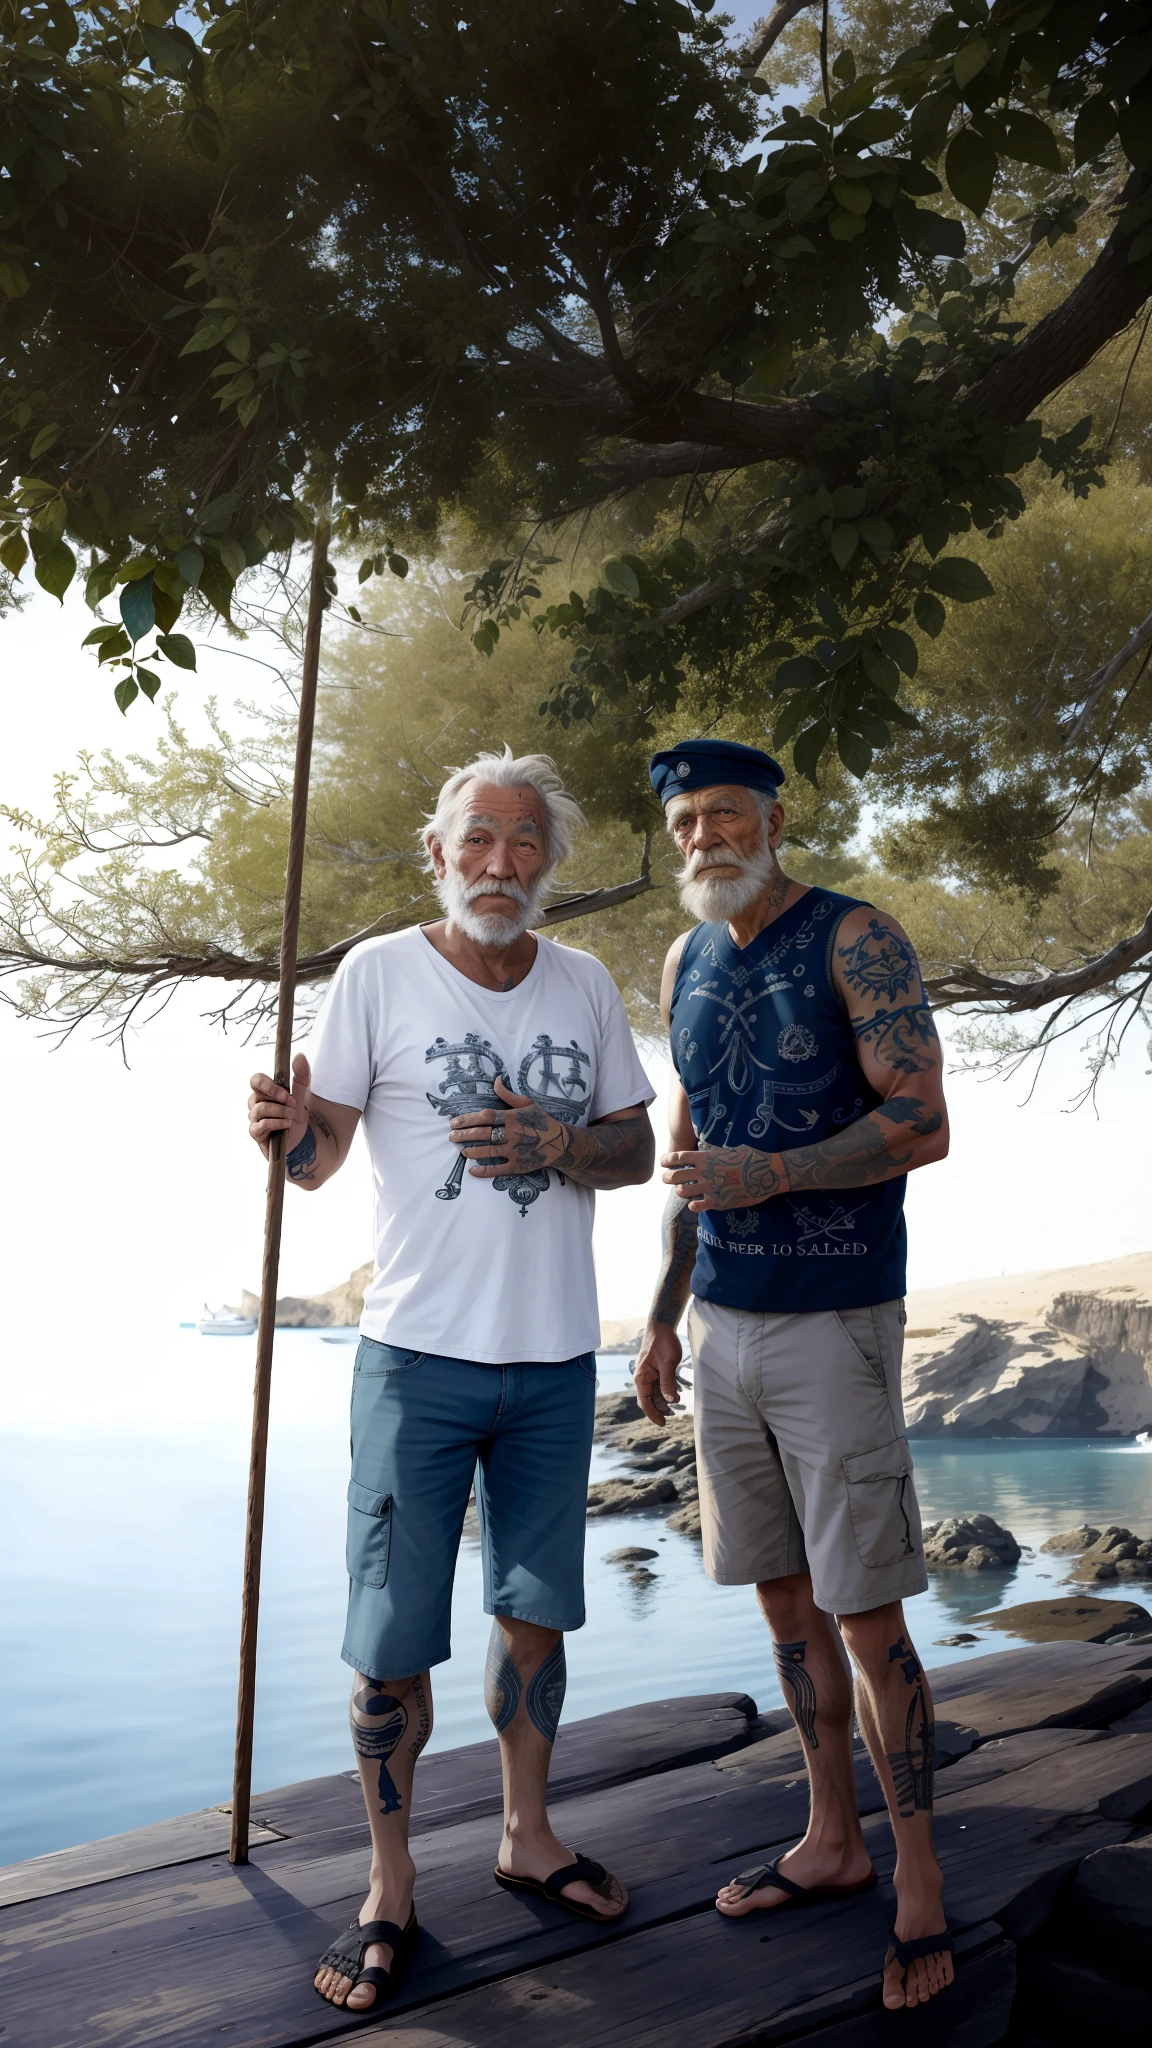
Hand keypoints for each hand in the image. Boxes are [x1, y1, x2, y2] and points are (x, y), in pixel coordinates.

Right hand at [248, 1052, 309, 1159]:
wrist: (303, 1138)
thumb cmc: (297, 1113)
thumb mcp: (304, 1093)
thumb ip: (302, 1075)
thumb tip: (299, 1055)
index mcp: (265, 1092)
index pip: (256, 1080)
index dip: (268, 1085)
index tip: (286, 1092)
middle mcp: (256, 1104)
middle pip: (255, 1093)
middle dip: (275, 1097)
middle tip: (291, 1102)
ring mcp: (255, 1119)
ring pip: (259, 1110)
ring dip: (279, 1111)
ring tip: (292, 1115)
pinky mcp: (257, 1134)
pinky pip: (259, 1126)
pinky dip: (275, 1123)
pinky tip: (287, 1124)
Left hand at [449, 1074, 569, 1177]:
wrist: (560, 1143)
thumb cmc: (542, 1121)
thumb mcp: (527, 1103)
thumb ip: (508, 1094)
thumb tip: (495, 1080)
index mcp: (512, 1117)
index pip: (485, 1116)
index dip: (467, 1119)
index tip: (454, 1122)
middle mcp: (511, 1134)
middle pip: (482, 1133)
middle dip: (463, 1135)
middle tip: (451, 1136)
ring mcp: (514, 1151)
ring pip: (487, 1151)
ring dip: (472, 1151)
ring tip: (462, 1150)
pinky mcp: (518, 1165)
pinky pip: (498, 1169)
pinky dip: (484, 1171)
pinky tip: (472, 1170)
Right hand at [633, 1324, 681, 1427]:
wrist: (661, 1326)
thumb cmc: (662, 1342)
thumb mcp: (668, 1363)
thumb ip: (668, 1382)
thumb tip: (670, 1400)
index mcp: (642, 1378)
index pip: (644, 1402)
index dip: (653, 1414)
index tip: (662, 1423)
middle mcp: (643, 1378)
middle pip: (649, 1400)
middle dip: (659, 1409)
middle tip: (672, 1416)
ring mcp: (649, 1374)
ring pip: (655, 1393)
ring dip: (664, 1400)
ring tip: (676, 1406)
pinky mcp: (655, 1370)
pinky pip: (659, 1385)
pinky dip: (666, 1391)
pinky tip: (676, 1393)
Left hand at [661, 1142, 784, 1211]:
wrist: (767, 1174)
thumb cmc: (751, 1158)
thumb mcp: (730, 1150)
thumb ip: (714, 1152)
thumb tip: (706, 1147)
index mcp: (706, 1157)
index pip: (678, 1157)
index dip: (667, 1160)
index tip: (664, 1162)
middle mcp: (705, 1172)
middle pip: (675, 1176)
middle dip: (668, 1177)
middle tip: (668, 1178)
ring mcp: (710, 1188)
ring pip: (682, 1192)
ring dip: (680, 1191)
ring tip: (683, 1191)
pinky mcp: (718, 1202)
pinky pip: (696, 1206)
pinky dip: (693, 1205)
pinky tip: (695, 1203)